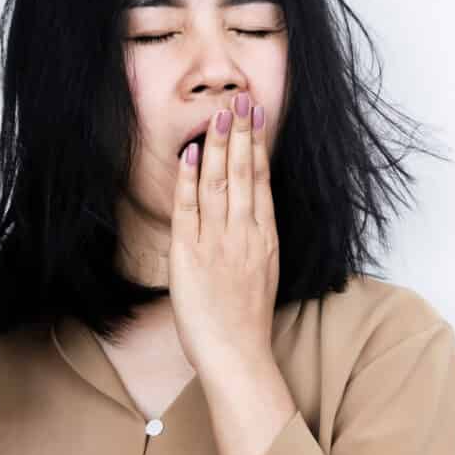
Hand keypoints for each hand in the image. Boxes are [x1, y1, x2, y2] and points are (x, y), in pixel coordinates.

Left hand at [169, 92, 278, 372]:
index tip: (256, 118)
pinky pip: (189, 210)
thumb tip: (249, 213)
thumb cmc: (248, 321)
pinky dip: (189, 181)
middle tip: (240, 100)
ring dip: (217, 147)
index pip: (261, 181)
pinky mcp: (192, 255)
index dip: (257, 146)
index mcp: (265, 238)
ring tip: (219, 115)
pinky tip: (190, 155)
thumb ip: (255, 241)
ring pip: (219, 184)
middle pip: (243, 174)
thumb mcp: (264, 273)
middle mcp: (245, 234)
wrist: (236, 354)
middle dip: (241, 134)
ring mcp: (219, 243)